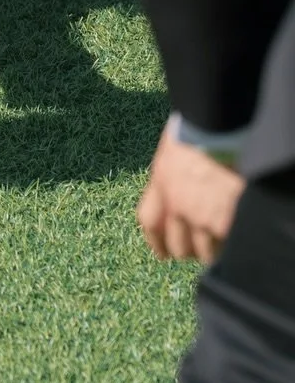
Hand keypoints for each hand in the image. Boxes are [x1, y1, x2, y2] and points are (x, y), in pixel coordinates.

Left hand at [138, 119, 244, 263]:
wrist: (217, 128)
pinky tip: (234, 231)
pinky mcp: (222, 222)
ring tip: (220, 240)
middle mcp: (175, 204)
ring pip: (205, 251)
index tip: (162, 254)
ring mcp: (199, 215)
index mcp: (160, 183)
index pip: (149, 222)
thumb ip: (171, 176)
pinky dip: (230, 242)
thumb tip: (173, 192)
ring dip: (212, 248)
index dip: (156, 242)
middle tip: (199, 248)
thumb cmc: (198, 130)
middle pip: (178, 246)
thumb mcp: (173, 151)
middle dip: (188, 250)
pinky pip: (225, 244)